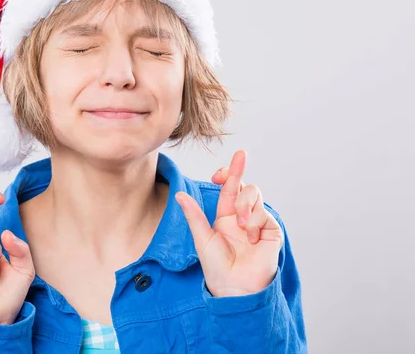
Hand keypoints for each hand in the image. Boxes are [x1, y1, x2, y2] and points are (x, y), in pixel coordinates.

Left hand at [175, 150, 283, 296]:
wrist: (234, 288)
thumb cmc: (216, 267)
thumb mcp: (202, 238)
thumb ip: (194, 215)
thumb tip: (179, 194)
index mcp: (226, 216)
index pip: (229, 188)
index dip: (229, 172)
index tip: (227, 164)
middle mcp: (243, 216)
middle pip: (244, 185)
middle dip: (238, 172)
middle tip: (237, 162)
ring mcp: (258, 222)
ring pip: (254, 195)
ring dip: (246, 205)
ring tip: (241, 225)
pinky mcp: (271, 230)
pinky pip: (264, 213)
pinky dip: (255, 222)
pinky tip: (252, 238)